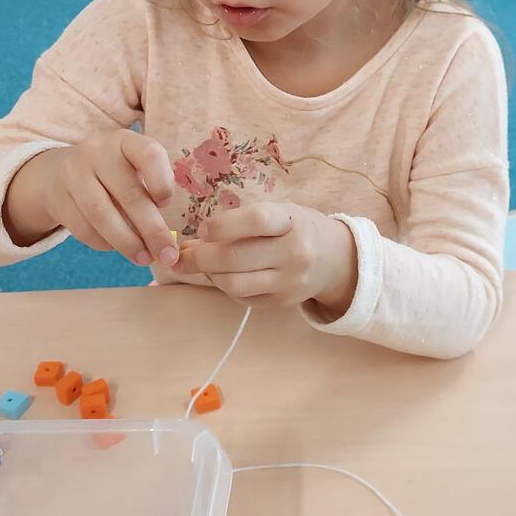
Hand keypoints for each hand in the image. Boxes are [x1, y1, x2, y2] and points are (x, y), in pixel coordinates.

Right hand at [16, 130, 176, 265]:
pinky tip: (117, 248)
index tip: (167, 204)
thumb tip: (166, 239)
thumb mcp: (133, 168)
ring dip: (127, 243)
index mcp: (125, 141)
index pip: (149, 154)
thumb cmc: (114, 174)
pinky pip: (84, 228)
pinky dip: (104, 243)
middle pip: (129, 194)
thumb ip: (151, 190)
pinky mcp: (58, 198)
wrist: (60, 172)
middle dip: (152, 230)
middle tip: (167, 255)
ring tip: (144, 258)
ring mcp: (73, 174)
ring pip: (102, 215)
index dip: (162, 182)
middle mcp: (97, 152)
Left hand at [173, 202, 357, 311]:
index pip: (255, 220)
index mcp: (292, 221)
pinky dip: (224, 286)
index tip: (203, 230)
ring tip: (202, 264)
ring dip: (209, 275)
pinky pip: (242, 298)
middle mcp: (294, 252)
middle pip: (236, 257)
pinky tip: (222, 275)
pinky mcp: (282, 302)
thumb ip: (238, 223)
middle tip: (182, 254)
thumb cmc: (294, 228)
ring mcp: (289, 281)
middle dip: (200, 257)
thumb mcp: (277, 213)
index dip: (222, 225)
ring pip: (234, 284)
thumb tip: (188, 244)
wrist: (332, 259)